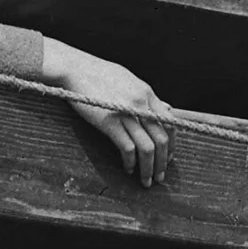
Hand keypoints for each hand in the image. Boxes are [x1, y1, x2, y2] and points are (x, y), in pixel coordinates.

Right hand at [41, 38, 171, 187]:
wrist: (75, 67)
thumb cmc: (100, 74)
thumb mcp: (130, 81)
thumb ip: (149, 97)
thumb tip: (168, 108)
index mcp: (147, 93)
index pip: (170, 123)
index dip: (172, 145)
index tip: (168, 158)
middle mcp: (141, 103)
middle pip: (161, 139)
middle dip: (163, 162)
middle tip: (161, 177)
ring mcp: (126, 113)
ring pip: (147, 147)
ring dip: (149, 168)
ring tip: (147, 181)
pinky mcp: (109, 122)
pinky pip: (127, 148)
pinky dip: (130, 163)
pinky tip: (128, 169)